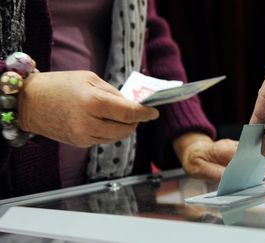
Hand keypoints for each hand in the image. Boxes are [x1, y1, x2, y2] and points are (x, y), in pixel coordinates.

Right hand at [19, 71, 158, 146]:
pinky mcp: (79, 144)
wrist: (29, 102)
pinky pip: (104, 140)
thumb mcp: (90, 79)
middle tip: (137, 112)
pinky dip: (110, 132)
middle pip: (126, 129)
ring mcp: (83, 136)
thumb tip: (133, 105)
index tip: (154, 112)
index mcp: (93, 102)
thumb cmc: (60, 84)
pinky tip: (104, 121)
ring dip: (124, 128)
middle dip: (135, 121)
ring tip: (120, 116)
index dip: (145, 113)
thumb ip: (113, 93)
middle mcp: (89, 123)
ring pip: (117, 137)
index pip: (129, 113)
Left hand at [173, 132, 264, 181]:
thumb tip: (229, 180)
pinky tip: (261, 180)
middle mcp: (234, 146)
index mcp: (224, 148)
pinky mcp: (240, 154)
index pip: (244, 155)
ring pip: (256, 157)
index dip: (254, 166)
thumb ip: (214, 173)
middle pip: (255, 155)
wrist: (193, 149)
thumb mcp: (199, 168)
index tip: (263, 177)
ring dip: (263, 169)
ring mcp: (239, 148)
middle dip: (264, 168)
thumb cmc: (195, 158)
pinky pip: (252, 160)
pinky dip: (258, 170)